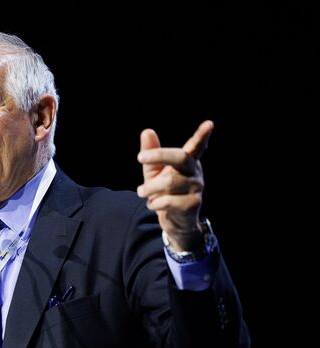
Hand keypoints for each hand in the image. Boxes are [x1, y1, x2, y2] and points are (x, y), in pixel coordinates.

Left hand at [137, 120, 212, 251]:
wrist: (173, 221)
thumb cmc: (164, 192)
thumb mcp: (154, 172)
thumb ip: (150, 153)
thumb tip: (147, 131)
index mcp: (188, 162)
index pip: (196, 146)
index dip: (202, 136)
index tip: (209, 124)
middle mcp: (195, 173)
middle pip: (180, 158)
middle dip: (159, 155)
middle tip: (140, 157)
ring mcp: (196, 189)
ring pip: (169, 182)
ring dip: (150, 188)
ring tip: (141, 192)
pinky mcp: (192, 204)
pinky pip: (168, 201)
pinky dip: (154, 203)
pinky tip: (153, 205)